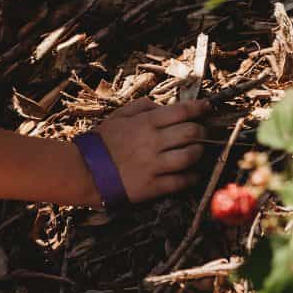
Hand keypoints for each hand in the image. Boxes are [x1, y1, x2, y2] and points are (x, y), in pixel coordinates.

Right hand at [86, 98, 208, 202]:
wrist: (85, 172)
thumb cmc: (102, 141)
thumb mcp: (119, 115)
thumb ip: (143, 106)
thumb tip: (164, 106)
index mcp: (146, 123)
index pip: (182, 111)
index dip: (200, 107)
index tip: (208, 106)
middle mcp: (154, 142)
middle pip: (192, 132)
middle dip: (202, 130)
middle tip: (201, 131)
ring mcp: (154, 165)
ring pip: (190, 156)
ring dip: (198, 152)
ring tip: (197, 151)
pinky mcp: (153, 186)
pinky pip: (181, 182)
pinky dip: (192, 177)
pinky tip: (192, 174)